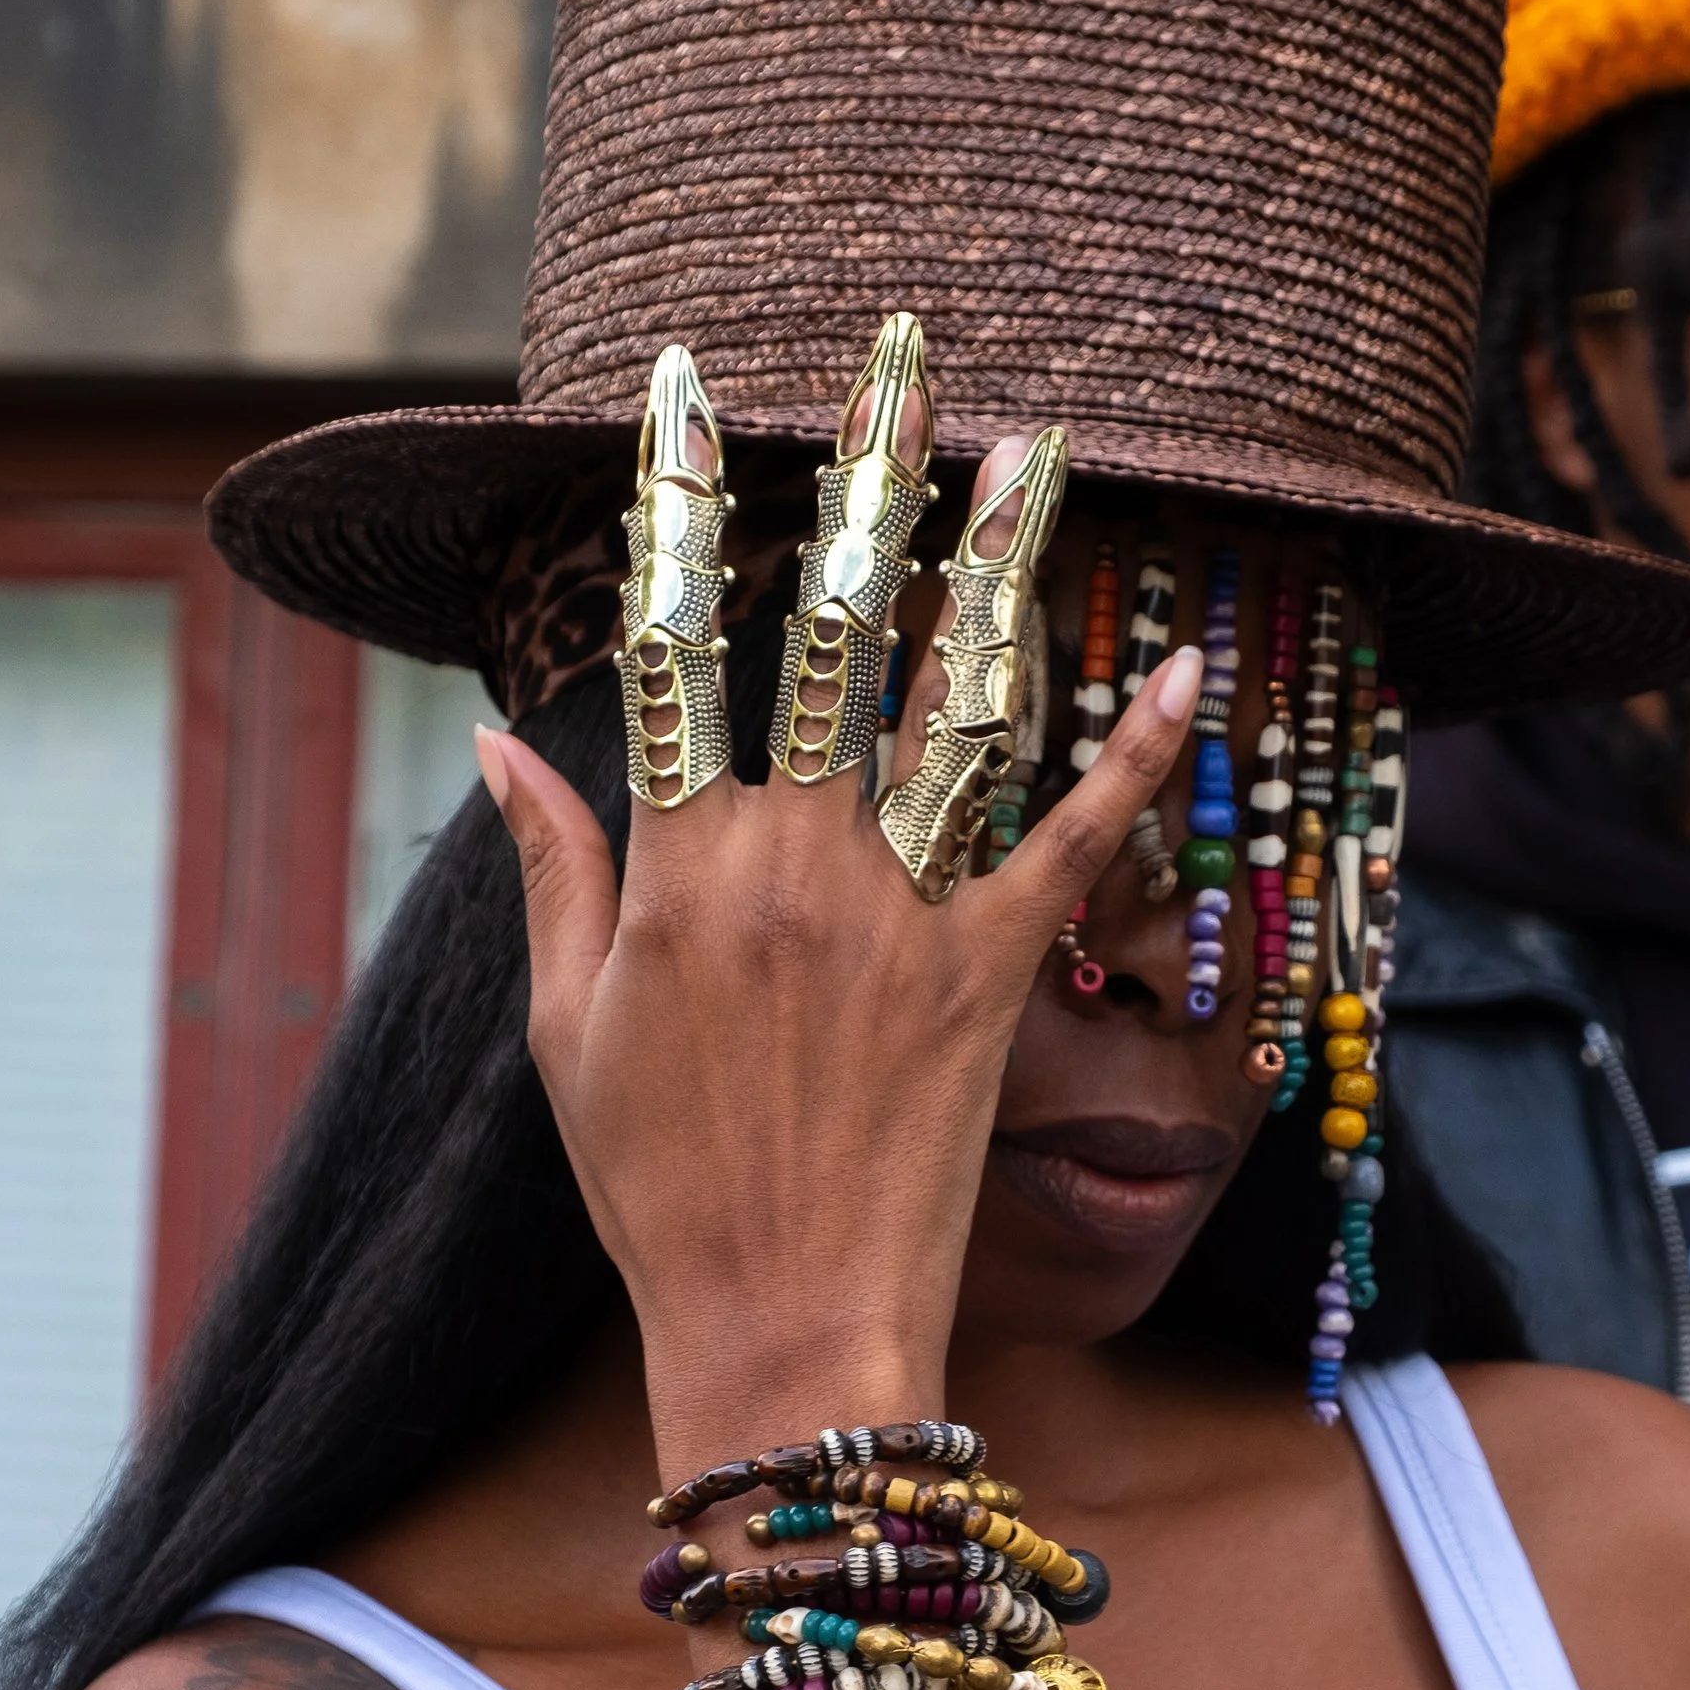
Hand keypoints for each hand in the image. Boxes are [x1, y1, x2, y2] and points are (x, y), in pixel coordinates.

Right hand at [476, 348, 1198, 1464]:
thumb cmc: (658, 1195)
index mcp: (677, 868)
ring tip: (1045, 450)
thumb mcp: (568, 1031)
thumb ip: (554, 871)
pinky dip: (1139, 759)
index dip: (674, 512)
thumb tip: (500, 745)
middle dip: (865, 480)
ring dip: (1004, 568)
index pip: (671, 649)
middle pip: (831, 634)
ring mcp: (904, 915)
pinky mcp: (994, 977)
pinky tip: (1189, 674)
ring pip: (961, 704)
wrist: (784, 1333)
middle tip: (902, 356)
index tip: (676, 397)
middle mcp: (796, 865)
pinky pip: (1077, 845)